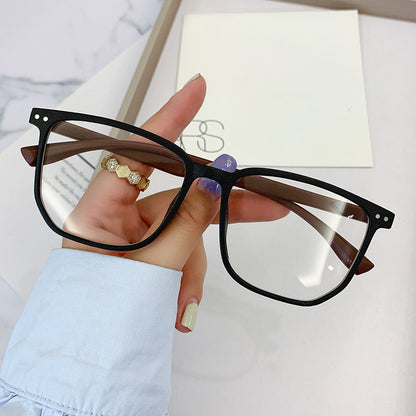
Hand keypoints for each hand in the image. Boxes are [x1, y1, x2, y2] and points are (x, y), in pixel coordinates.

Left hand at [63, 75, 287, 331]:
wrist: (94, 362)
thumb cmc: (107, 317)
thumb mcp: (153, 267)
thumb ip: (188, 222)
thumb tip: (218, 179)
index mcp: (101, 211)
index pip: (138, 150)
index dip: (170, 118)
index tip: (198, 89)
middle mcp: (116, 216)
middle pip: (179, 195)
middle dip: (220, 208)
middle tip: (268, 205)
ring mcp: (134, 236)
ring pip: (185, 232)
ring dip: (193, 268)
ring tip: (182, 307)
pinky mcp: (147, 254)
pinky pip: (179, 254)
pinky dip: (185, 279)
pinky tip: (177, 311)